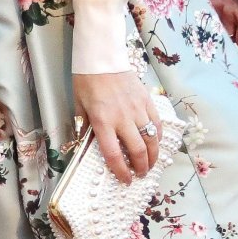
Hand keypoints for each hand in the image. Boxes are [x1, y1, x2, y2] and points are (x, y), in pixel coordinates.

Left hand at [72, 71, 159, 185]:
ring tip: (150, 165)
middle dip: (141, 168)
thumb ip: (85, 129)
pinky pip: (157, 123)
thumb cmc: (87, 82)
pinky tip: (155, 144)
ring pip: (152, 139)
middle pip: (138, 150)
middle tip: (140, 175)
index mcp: (103, 122)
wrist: (102, 58)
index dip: (121, 172)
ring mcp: (137, 109)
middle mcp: (122, 118)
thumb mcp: (79, 107)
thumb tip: (87, 147)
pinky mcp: (147, 101)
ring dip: (153, 156)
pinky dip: (158, 137)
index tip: (125, 180)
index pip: (114, 154)